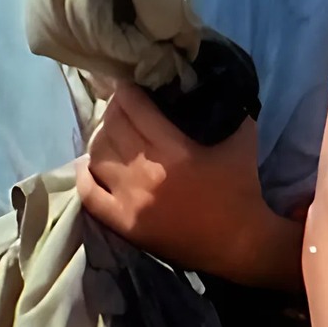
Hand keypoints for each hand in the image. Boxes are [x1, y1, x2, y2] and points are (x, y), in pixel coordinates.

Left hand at [76, 83, 300, 286]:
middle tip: (122, 105)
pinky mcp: (123, 223)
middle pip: (112, 127)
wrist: (237, 243)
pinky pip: (89, 193)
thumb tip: (208, 82)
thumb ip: (227, 108)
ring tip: (111, 132)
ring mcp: (130, 200)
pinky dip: (84, 174)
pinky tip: (89, 163)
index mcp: (174, 150)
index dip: (127, 89)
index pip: (134, 107)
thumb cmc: (240, 189)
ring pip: (97, 155)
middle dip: (115, 109)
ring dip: (101, 137)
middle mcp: (146, 173)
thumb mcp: (242, 139)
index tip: (130, 83)